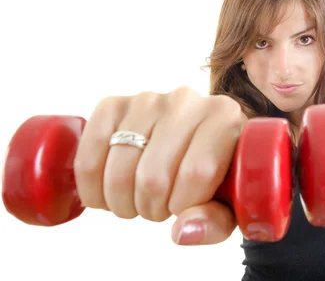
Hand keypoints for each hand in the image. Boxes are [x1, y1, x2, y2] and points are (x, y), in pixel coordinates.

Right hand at [73, 86, 247, 244]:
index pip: (196, 172)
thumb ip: (214, 221)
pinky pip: (89, 153)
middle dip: (152, 209)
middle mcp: (186, 100)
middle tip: (159, 208)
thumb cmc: (216, 173)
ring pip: (120, 170)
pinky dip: (92, 185)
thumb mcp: (229, 202)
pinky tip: (107, 193)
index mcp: (224, 117)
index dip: (183, 205)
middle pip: (154, 176)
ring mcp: (147, 100)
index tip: (184, 208)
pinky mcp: (114, 105)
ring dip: (122, 202)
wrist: (196, 139)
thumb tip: (181, 231)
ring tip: (138, 200)